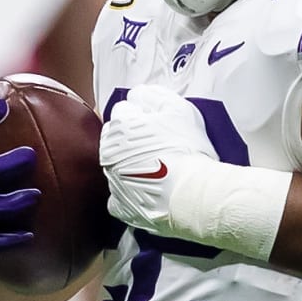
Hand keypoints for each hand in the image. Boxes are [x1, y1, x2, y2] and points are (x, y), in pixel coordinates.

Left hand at [100, 85, 216, 234]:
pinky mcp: (120, 204)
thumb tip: (139, 95)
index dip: (141, 115)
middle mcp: (110, 151)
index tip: (154, 123)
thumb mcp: (177, 109)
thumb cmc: (187, 150)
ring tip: (156, 169)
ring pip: (115, 166)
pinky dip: (128, 193)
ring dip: (129, 165)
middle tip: (156, 145)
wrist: (191, 193)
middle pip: (115, 138)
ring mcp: (112, 179)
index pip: (123, 111)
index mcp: (121, 125)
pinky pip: (117, 196)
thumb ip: (153, 97)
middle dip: (130, 139)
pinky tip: (145, 192)